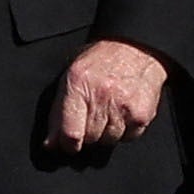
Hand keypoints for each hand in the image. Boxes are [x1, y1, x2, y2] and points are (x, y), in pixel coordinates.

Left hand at [46, 35, 169, 154]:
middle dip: (88, 134)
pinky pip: (128, 138)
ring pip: (109, 141)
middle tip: (93, 116)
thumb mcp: (71, 78)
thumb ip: (58, 113)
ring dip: (107, 133)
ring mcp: (124, 106)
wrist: (135, 48)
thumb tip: (51, 145)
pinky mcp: (142, 114)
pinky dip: (125, 130)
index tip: (69, 145)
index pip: (71, 133)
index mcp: (78, 85)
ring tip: (109, 110)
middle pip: (89, 139)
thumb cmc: (99, 63)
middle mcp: (101, 96)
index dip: (68, 145)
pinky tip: (123, 111)